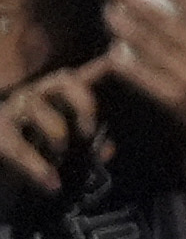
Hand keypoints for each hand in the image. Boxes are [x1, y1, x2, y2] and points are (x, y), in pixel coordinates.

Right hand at [0, 52, 104, 194]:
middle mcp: (38, 94)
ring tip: (61, 157)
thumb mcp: (70, 149)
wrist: (2, 175)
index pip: (84, 76)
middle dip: (83, 102)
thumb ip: (89, 145)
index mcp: (60, 96)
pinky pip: (16, 146)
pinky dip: (36, 167)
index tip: (120, 54)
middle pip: (64, 80)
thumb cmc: (40, 152)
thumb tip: (107, 149)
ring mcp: (14, 109)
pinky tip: (52, 184)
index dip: (103, 66)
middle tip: (89, 130)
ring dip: (56, 134)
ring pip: (38, 108)